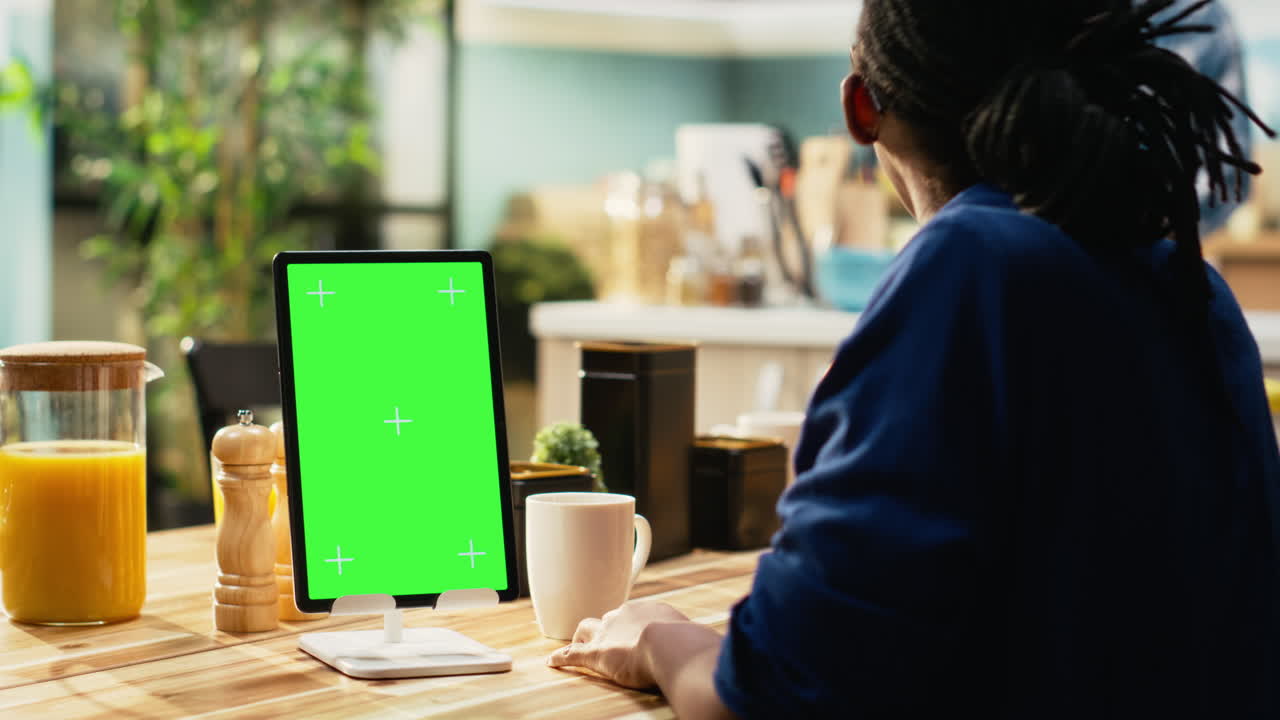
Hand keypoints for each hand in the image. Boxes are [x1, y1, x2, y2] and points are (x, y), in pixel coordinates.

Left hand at [546, 601, 690, 688]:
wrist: (668, 643)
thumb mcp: (692, 636)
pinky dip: (561, 658)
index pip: (634, 615)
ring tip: (578, 645)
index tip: (637, 635)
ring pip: (586, 628)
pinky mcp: (595, 653)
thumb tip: (702, 647)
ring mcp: (607, 633)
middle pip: (608, 618)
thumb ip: (690, 641)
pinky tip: (552, 662)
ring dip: (582, 637)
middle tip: (608, 639)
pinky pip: (572, 654)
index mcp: (647, 610)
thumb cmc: (687, 642)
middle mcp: (624, 615)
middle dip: (606, 627)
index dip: (632, 626)